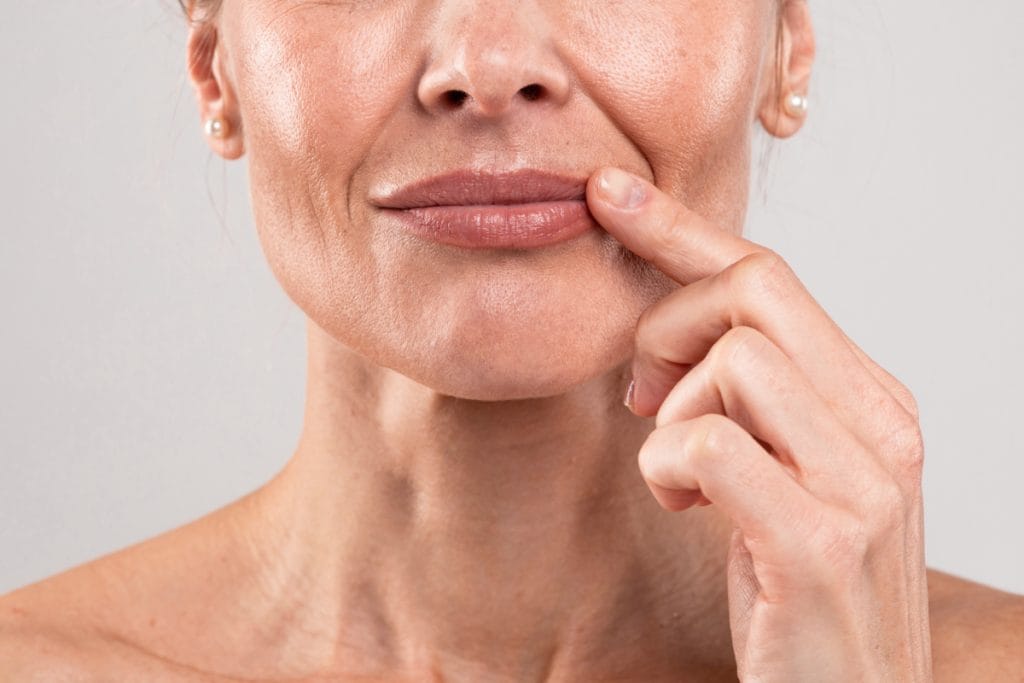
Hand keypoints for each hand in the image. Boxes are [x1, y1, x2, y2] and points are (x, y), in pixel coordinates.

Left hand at [586, 167, 931, 680]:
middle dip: (668, 322)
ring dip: (672, 410)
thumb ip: (751, 399)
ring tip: (677, 471)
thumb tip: (671, 333)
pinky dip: (668, 465)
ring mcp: (862, 482)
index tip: (607, 193)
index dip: (680, 228)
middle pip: (754, 288)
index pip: (771, 276)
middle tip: (645, 393)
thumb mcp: (780, 471)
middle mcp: (883, 425)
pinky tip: (682, 505)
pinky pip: (707, 442)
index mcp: (870, 399)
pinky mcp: (818, 540)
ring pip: (733, 357)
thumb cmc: (798, 587)